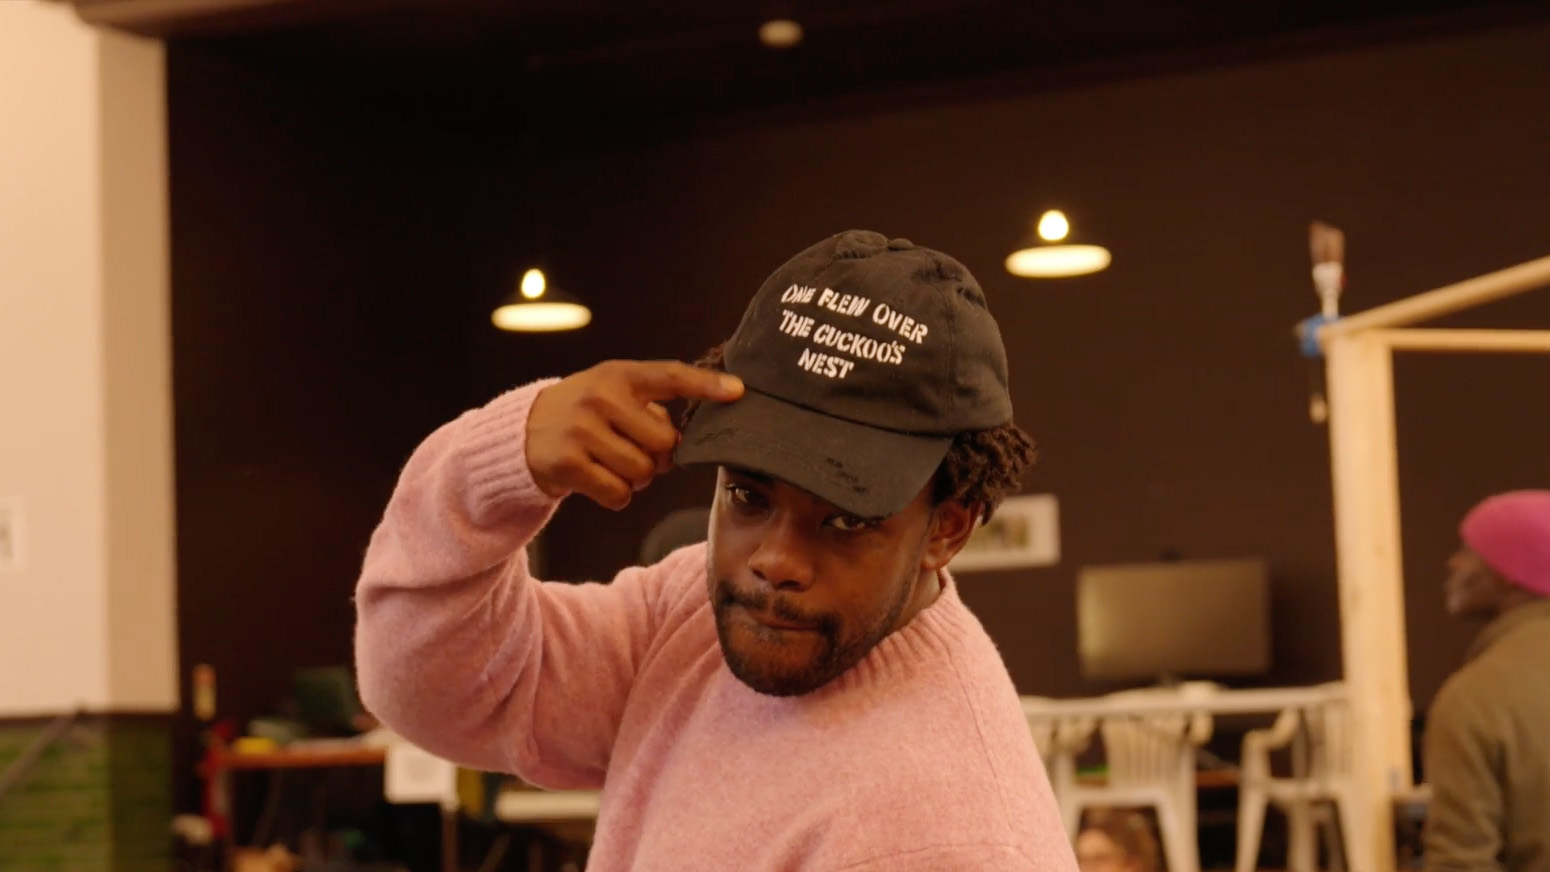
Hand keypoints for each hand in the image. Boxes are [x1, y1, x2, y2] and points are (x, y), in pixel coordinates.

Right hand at [526, 360, 743, 509]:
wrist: (524, 432)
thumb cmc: (587, 413)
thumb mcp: (613, 392)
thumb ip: (650, 405)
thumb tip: (683, 440)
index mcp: (618, 375)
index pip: (670, 376)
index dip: (706, 384)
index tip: (739, 391)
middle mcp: (600, 398)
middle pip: (664, 444)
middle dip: (658, 457)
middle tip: (636, 451)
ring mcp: (580, 430)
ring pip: (642, 473)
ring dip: (637, 478)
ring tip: (614, 463)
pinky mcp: (567, 464)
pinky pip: (619, 494)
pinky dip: (617, 496)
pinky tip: (599, 480)